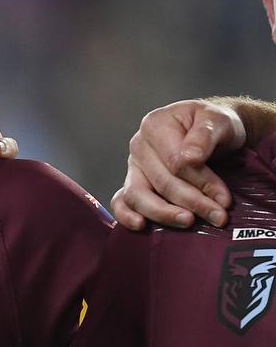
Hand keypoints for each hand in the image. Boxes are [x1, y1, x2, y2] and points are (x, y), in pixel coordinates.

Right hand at [111, 100, 245, 229]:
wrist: (211, 130)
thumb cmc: (214, 124)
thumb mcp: (218, 121)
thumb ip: (204, 135)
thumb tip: (189, 158)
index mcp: (154, 125)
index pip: (175, 162)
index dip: (202, 182)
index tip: (225, 199)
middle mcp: (139, 146)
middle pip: (161, 182)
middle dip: (192, 202)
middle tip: (218, 217)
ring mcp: (134, 167)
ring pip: (138, 195)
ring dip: (164, 213)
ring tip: (189, 221)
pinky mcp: (133, 184)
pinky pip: (121, 202)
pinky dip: (127, 215)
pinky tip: (141, 226)